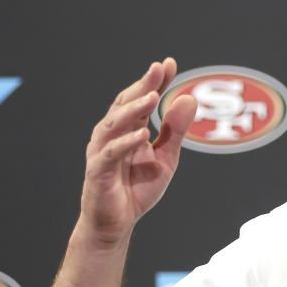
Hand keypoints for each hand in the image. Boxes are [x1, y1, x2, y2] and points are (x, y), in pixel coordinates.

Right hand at [77, 58, 197, 245]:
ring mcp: (102, 151)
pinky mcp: (98, 171)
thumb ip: (175, 130)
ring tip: (153, 96)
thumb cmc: (137, 188)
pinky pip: (110, 153)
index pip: (141, 99)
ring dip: (134, 109)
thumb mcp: (166, 158)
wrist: (117, 223)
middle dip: (143, 85)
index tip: (169, 63)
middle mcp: (111, 134)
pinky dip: (125, 143)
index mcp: (128, 128)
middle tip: (158, 68)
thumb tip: (189, 98)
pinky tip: (142, 134)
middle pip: (125, 104)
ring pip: (115, 124)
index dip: (154, 81)